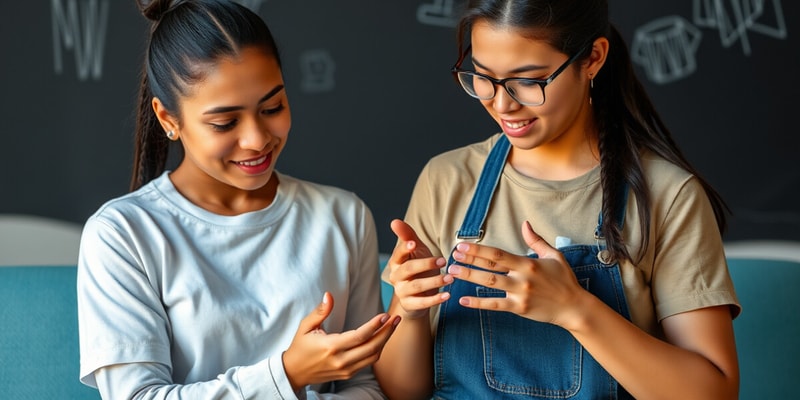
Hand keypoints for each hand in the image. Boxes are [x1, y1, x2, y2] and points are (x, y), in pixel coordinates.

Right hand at [282, 292, 399, 389]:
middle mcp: (340, 360)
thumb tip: (329, 295)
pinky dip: (377, 349)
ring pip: (373, 356)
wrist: (294, 372)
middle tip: (396, 319)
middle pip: (372, 347)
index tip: (385, 315)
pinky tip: (381, 337)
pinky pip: (368, 362)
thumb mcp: (305, 326)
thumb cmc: (300, 346)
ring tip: (392, 326)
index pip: (359, 336)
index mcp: (330, 347)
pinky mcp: (348, 375)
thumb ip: (320, 311)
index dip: (374, 325)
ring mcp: (345, 370)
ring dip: (385, 341)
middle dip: (387, 332)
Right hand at [386, 219, 450, 318]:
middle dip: (426, 264)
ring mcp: (402, 291)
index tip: (413, 243)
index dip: (405, 248)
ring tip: (450, 278)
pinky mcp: (410, 305)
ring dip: (434, 282)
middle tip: (443, 260)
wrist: (419, 294)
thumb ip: (407, 236)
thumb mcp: (416, 250)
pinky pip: (422, 303)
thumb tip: (394, 221)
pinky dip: (435, 300)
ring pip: (416, 286)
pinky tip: (447, 295)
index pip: (398, 253)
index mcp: (396, 262)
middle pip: (408, 269)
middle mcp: (396, 277)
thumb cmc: (419, 268)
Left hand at [446, 221, 585, 326]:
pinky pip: (495, 305)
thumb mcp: (554, 255)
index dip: (479, 249)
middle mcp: (522, 277)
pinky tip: (463, 300)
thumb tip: (525, 224)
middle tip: (452, 256)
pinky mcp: (519, 308)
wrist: (573, 307)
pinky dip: (478, 303)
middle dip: (470, 260)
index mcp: (528, 263)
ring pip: (490, 284)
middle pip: (491, 266)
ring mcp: (520, 293)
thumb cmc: (564, 280)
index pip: (498, 253)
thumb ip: (536, 240)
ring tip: (452, 273)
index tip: (462, 245)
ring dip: (469, 277)